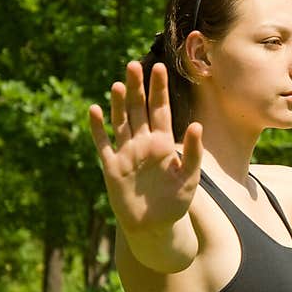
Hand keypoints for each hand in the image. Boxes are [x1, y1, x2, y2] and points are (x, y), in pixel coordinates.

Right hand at [88, 61, 202, 231]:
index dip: (159, 89)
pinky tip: (95, 110)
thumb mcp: (190, 176)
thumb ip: (193, 151)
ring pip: (121, 122)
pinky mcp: (112, 167)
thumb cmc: (176, 203)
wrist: (155, 226)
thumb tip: (197, 125)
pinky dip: (98, 128)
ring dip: (119, 104)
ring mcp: (126, 153)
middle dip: (137, 88)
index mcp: (164, 143)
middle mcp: (143, 144)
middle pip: (139, 110)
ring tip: (119, 84)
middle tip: (134, 64)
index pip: (161, 110)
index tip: (159, 67)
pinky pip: (103, 144)